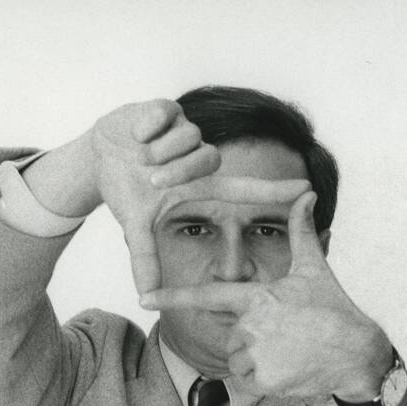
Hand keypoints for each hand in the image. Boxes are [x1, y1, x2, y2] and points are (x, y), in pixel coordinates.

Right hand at [89, 100, 310, 293]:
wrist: (99, 159)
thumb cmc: (127, 190)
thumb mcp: (136, 226)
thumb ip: (145, 259)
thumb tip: (145, 296)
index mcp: (199, 183)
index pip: (242, 188)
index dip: (273, 190)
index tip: (306, 189)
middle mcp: (197, 154)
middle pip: (207, 158)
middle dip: (177, 171)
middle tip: (151, 179)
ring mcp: (183, 130)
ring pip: (186, 137)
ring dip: (158, 152)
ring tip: (139, 156)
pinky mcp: (166, 109)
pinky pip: (165, 115)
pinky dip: (147, 128)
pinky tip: (136, 136)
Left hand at [141, 191, 392, 399]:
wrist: (359, 354)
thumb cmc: (334, 309)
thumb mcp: (314, 270)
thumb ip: (301, 232)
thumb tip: (306, 195)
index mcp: (257, 297)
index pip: (206, 296)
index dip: (172, 297)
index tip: (144, 297)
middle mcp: (251, 325)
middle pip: (231, 335)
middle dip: (251, 338)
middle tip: (285, 336)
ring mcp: (257, 354)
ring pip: (238, 359)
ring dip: (257, 359)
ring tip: (289, 351)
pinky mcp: (264, 379)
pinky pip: (248, 380)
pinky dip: (265, 378)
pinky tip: (289, 369)